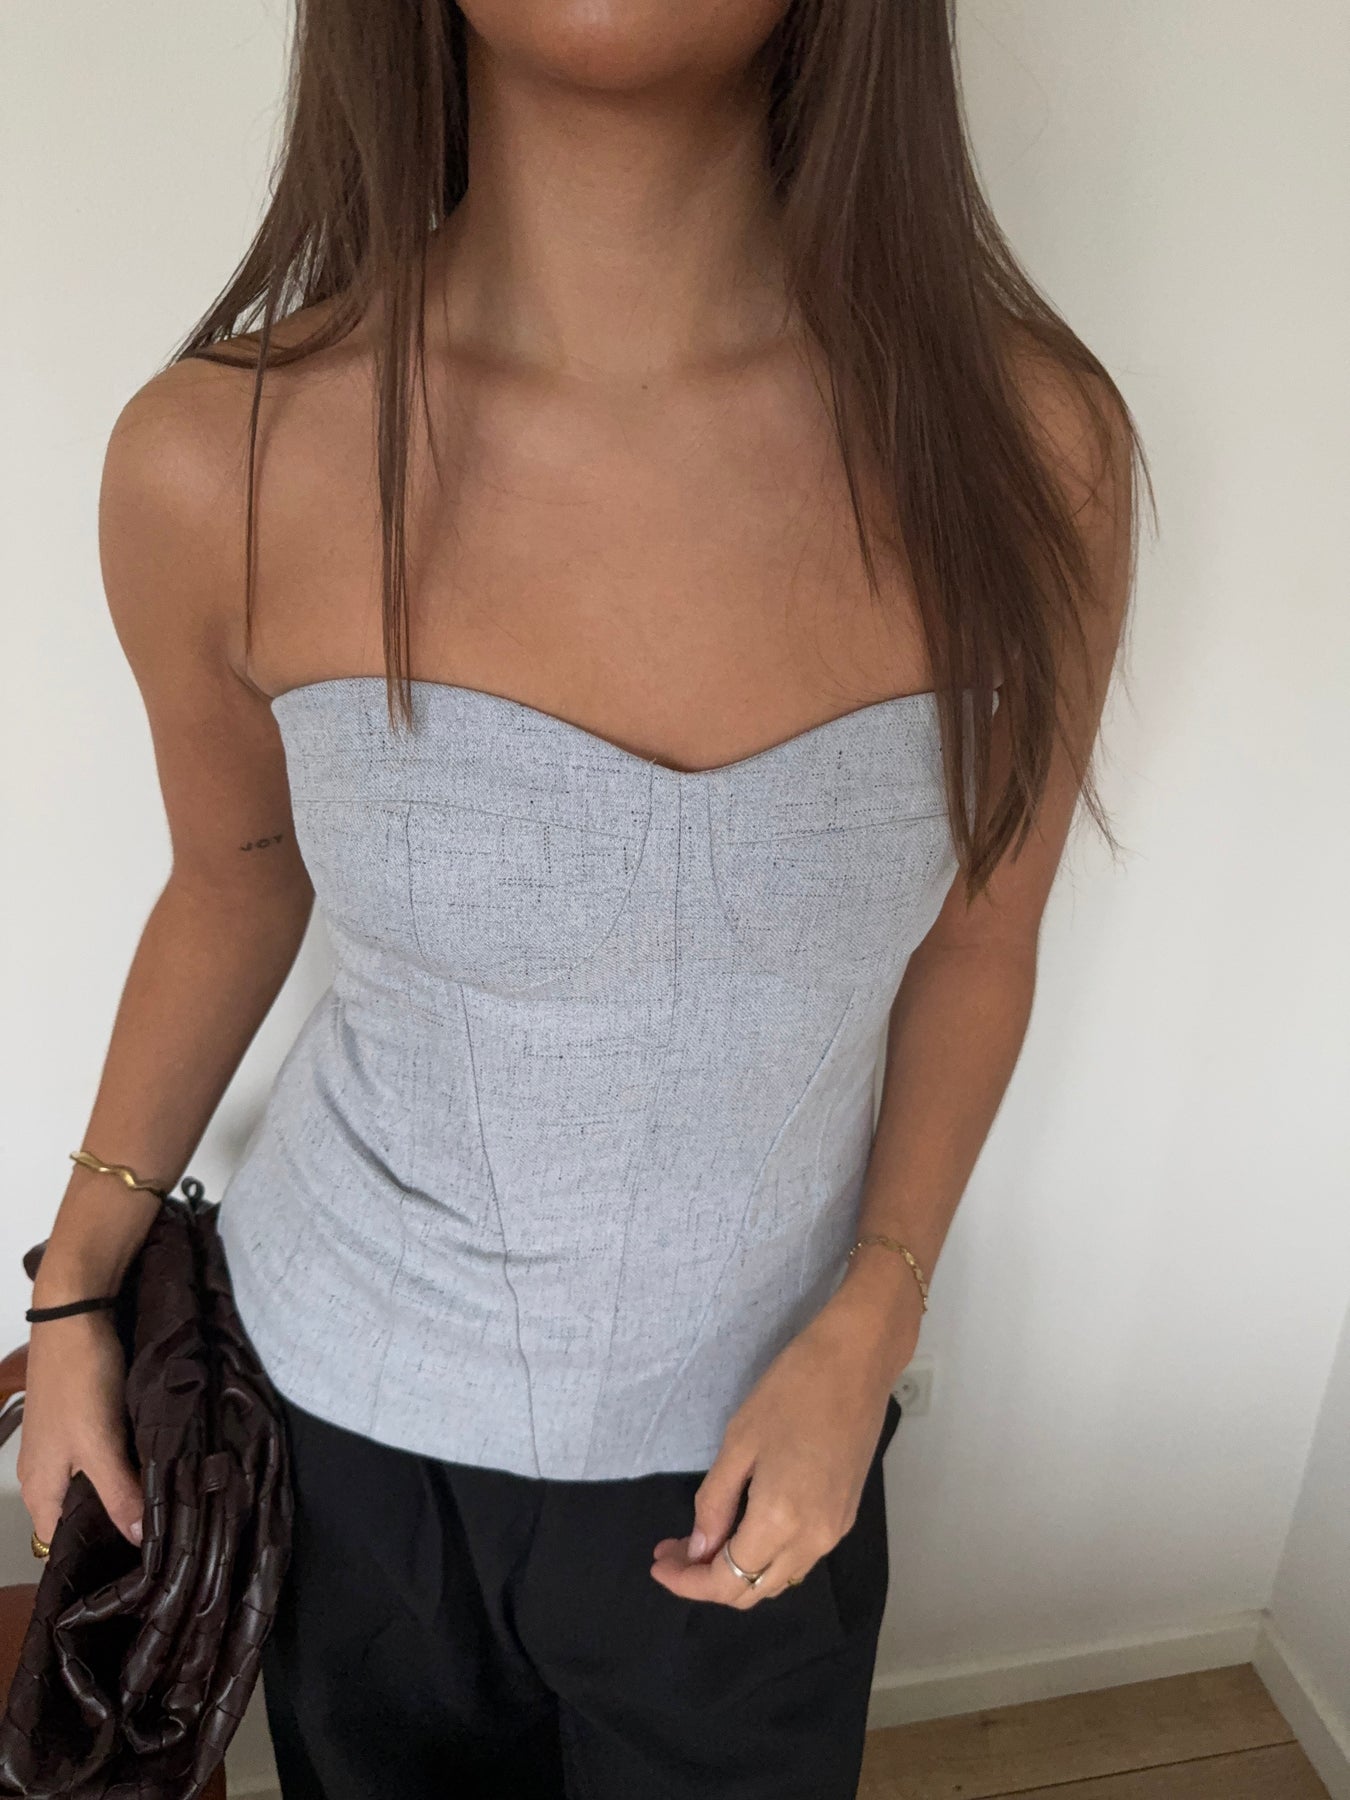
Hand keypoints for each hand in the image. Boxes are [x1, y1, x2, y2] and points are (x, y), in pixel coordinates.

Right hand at [17, 1309, 144, 1551]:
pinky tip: (150, 1466)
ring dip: (121, 1491)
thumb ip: (119, 1494)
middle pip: (77, 1515)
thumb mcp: (101, 1444)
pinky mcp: (78, 1421)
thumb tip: (138, 1542)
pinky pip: (98, 1457)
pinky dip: (121, 1464)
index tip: (138, 1563)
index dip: (94, 1553)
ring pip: (90, 1484)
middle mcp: (43, 1474)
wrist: (74, 1315)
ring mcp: (59, 1446)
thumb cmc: (81, 1381)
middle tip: (160, 1534)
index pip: (60, 1543)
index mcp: (40, 1490)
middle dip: (113, 1523)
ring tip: (164, 1504)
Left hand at [649, 1280, 919, 1608]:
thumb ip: (716, 1502)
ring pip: (777, 1579)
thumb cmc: (791, 1390)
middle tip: (674, 1549)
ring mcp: (834, 1531)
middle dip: (706, 1579)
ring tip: (702, 1538)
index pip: (726, 1581)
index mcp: (780, 1522)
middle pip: (752, 1590)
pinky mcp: (845, 1516)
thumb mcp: (739, 1442)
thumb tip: (699, 1548)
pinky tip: (742, 1527)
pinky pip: (798, 1557)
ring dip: (736, 1571)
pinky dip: (765, 1556)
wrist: (857, 1361)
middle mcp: (812, 1541)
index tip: (658, 1562)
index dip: (686, 1582)